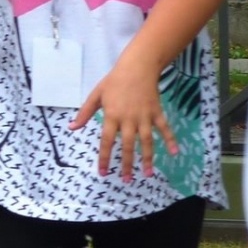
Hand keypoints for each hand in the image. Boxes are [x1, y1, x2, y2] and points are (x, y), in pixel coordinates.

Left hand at [70, 62, 173, 179]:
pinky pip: (165, 129)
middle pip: (128, 146)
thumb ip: (85, 113)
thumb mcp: (96, 95)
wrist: (137, 67)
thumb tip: (72, 127)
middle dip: (127, 164)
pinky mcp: (157, 112)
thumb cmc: (114, 82)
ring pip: (147, 141)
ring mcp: (144, 117)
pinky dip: (170, 140)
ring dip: (148, 159)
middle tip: (126, 180)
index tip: (103, 172)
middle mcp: (128, 119)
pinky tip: (175, 153)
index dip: (105, 158)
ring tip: (148, 174)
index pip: (107, 141)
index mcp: (112, 116)